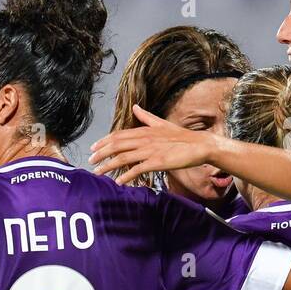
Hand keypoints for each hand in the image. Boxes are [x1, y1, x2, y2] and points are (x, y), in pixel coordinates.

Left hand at [88, 105, 218, 183]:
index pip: (119, 135)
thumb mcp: (161, 124)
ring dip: (108, 165)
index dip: (104, 142)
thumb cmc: (181, 136)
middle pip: (117, 145)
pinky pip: (138, 169)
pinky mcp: (158, 162)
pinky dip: (127, 176)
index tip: (93, 148)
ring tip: (98, 172)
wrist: (200, 145)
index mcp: (144, 130)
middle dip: (101, 153)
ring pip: (123, 158)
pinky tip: (119, 182)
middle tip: (90, 161)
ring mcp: (151, 151)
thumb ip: (146, 117)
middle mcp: (145, 139)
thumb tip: (135, 107)